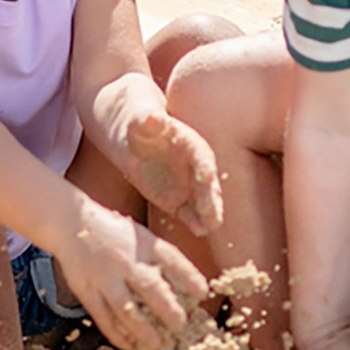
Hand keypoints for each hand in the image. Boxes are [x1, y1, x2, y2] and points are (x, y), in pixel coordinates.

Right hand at [54, 201, 207, 349]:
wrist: (70, 222)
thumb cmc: (114, 233)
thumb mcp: (141, 235)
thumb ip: (161, 258)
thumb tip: (187, 287)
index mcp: (143, 243)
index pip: (172, 260)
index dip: (190, 277)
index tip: (202, 294)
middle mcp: (126, 260)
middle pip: (152, 289)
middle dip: (170, 311)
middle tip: (181, 327)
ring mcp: (104, 277)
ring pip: (127, 310)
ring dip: (145, 331)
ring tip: (158, 345)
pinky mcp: (86, 290)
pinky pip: (104, 318)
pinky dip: (119, 336)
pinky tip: (132, 346)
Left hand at [124, 112, 223, 236]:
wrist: (134, 139)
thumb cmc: (140, 123)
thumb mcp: (141, 120)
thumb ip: (147, 121)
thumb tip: (151, 118)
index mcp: (191, 144)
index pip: (201, 157)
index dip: (204, 167)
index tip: (207, 177)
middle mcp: (196, 167)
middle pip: (207, 183)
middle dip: (211, 198)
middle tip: (214, 214)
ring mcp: (189, 186)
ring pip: (203, 202)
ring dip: (208, 214)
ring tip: (211, 227)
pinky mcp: (178, 201)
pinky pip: (189, 213)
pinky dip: (195, 222)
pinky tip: (200, 231)